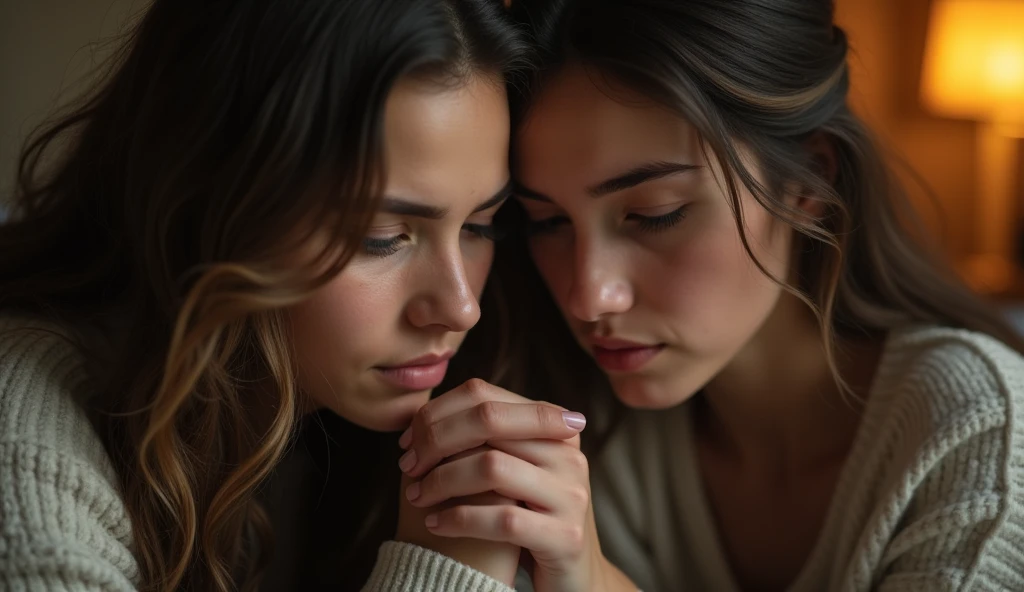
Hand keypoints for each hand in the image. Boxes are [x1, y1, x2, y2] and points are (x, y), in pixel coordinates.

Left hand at [397, 379, 619, 590]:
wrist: (573, 577)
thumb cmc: (527, 517)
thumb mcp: (513, 470)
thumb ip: (484, 440)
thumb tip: (419, 417)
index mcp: (554, 428)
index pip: (485, 395)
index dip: (438, 413)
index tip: (409, 441)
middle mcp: (568, 454)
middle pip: (488, 422)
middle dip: (437, 441)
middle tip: (409, 465)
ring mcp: (570, 494)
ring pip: (492, 467)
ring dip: (442, 480)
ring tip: (419, 495)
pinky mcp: (565, 536)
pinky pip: (502, 519)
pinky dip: (459, 519)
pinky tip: (436, 524)